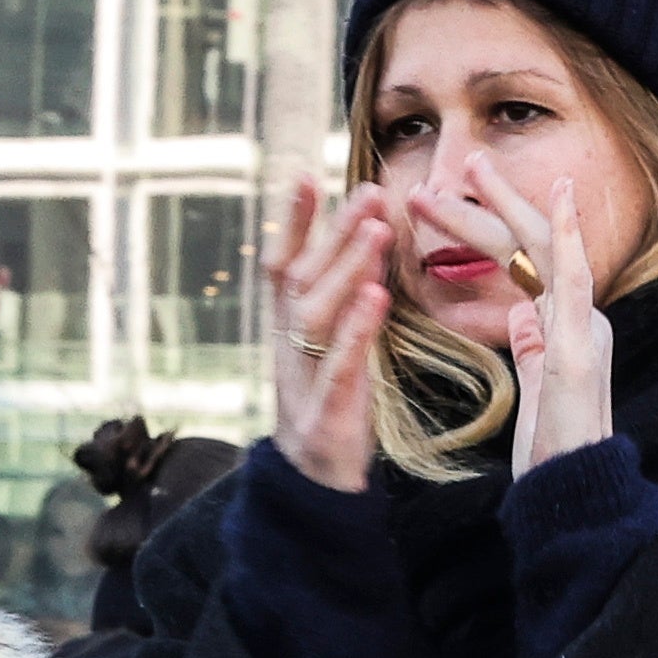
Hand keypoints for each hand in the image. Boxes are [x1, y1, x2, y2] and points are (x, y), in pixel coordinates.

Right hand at [268, 178, 395, 495]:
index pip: (282, 264)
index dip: (291, 222)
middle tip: (366, 191)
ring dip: (345, 269)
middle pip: (303, 280)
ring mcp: (303, 379)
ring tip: (375, 230)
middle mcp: (288, 347)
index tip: (303, 174)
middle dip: (333, 233)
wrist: (313, 482)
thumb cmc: (330, 402)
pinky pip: (338, 366)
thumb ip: (345, 294)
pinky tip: (375, 298)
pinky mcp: (325, 414)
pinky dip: (355, 330)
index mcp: (287, 329)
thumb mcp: (332, 344)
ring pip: (315, 315)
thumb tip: (367, 235)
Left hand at [486, 164, 613, 473]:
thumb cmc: (554, 452)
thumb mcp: (535, 389)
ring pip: (546, 249)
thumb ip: (533, 346)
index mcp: (561, 327)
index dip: (491, 228)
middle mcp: (578, 319)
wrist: (574, 493)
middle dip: (494, 202)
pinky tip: (559, 196)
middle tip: (464, 161)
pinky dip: (567, 234)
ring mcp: (582, 328)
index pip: (522, 264)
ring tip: (477, 166)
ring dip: (510, 204)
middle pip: (530, 245)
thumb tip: (523, 312)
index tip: (456, 198)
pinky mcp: (580, 346)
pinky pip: (574, 280)